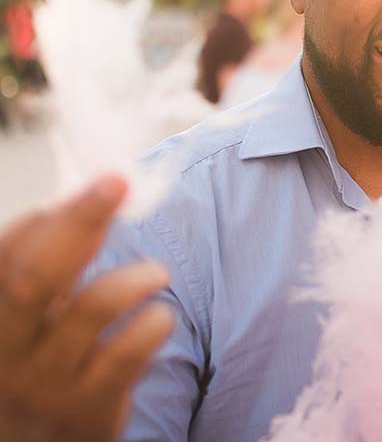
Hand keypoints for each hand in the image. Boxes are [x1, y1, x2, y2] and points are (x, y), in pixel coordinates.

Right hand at [0, 175, 173, 441]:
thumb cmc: (38, 365)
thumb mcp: (33, 319)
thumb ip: (57, 267)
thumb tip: (93, 214)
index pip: (8, 254)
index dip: (52, 214)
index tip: (103, 182)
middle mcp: (7, 349)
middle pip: (35, 277)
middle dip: (78, 220)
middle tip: (119, 180)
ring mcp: (44, 381)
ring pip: (85, 314)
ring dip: (127, 279)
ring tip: (156, 272)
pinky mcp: (87, 408)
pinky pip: (122, 359)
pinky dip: (148, 327)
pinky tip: (159, 316)